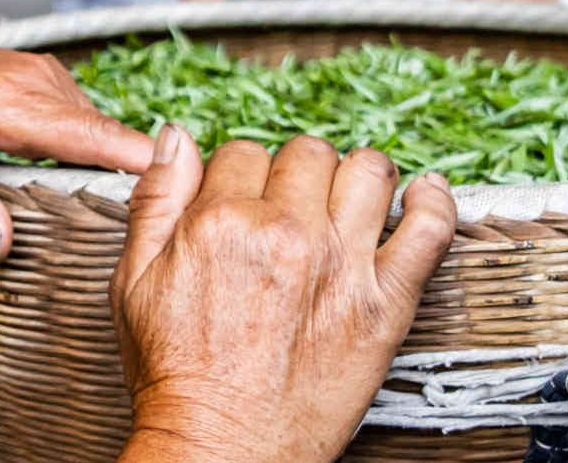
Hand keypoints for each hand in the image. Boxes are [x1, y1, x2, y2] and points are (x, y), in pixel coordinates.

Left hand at [0, 10, 154, 261]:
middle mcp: (39, 84)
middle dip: (123, 182)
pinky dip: (82, 148)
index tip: (178, 199)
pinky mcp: (49, 78)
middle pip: (109, 140)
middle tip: (124, 231)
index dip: (143, 168)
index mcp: (10, 105)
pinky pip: (82, 120)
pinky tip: (60, 174)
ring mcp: (48, 76)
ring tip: (89, 208)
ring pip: (97, 132)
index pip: (98, 139)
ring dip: (98, 166)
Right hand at [113, 130, 456, 460]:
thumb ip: (156, 201)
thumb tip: (176, 136)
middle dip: (294, 175)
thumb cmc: (176, 375)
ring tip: (349, 200)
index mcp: (221, 223)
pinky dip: (433, 200)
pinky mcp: (385, 304)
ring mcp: (342, 265)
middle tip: (289, 211)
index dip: (240, 177)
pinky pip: (430, 228)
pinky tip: (421, 195)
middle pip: (306, 155)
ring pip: (368, 171)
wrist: (221, 448)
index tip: (243, 205)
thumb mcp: (134, 281)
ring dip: (356, 177)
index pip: (243, 153)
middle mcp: (286, 233)